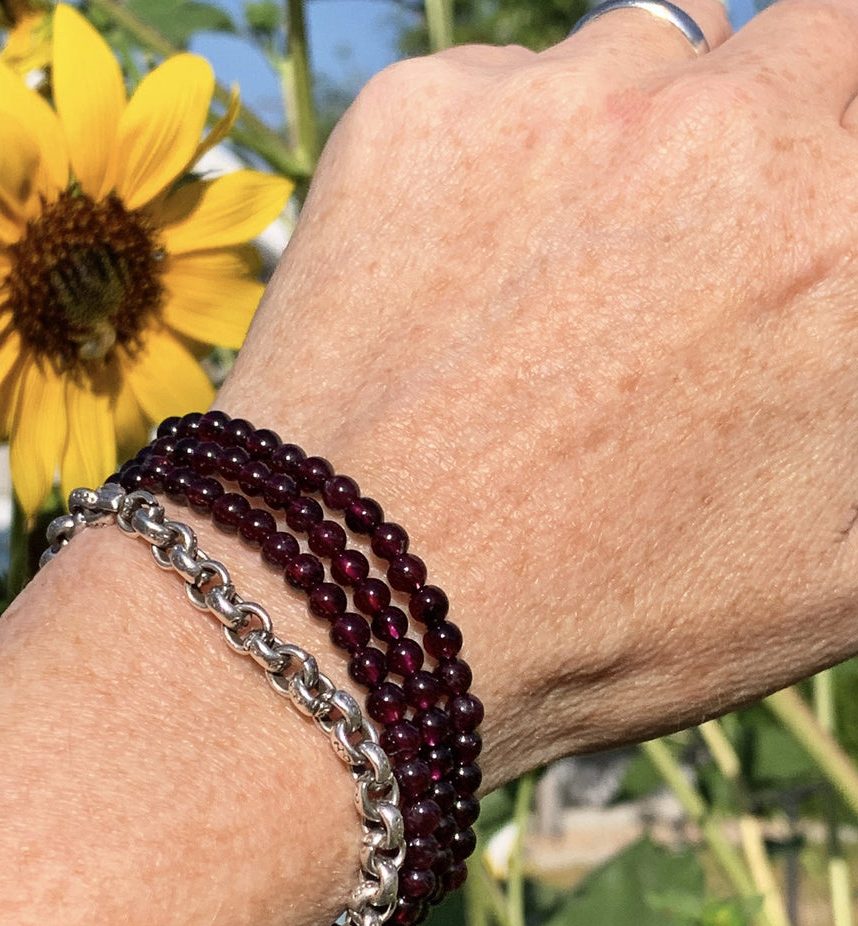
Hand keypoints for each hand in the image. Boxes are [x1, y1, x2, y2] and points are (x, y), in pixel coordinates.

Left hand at [217, 0, 857, 787]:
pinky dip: (492, 160)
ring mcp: (553, 107)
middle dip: (781, 113)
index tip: (791, 233)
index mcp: (839, 236)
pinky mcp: (414, 118)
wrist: (361, 610)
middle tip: (709, 222)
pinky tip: (454, 283)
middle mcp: (717, 133)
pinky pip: (491, 95)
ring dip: (634, 134)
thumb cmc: (594, 621)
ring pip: (642, 56)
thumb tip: (829, 352)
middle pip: (803, 44)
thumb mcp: (830, 578)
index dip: (836, 175)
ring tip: (565, 276)